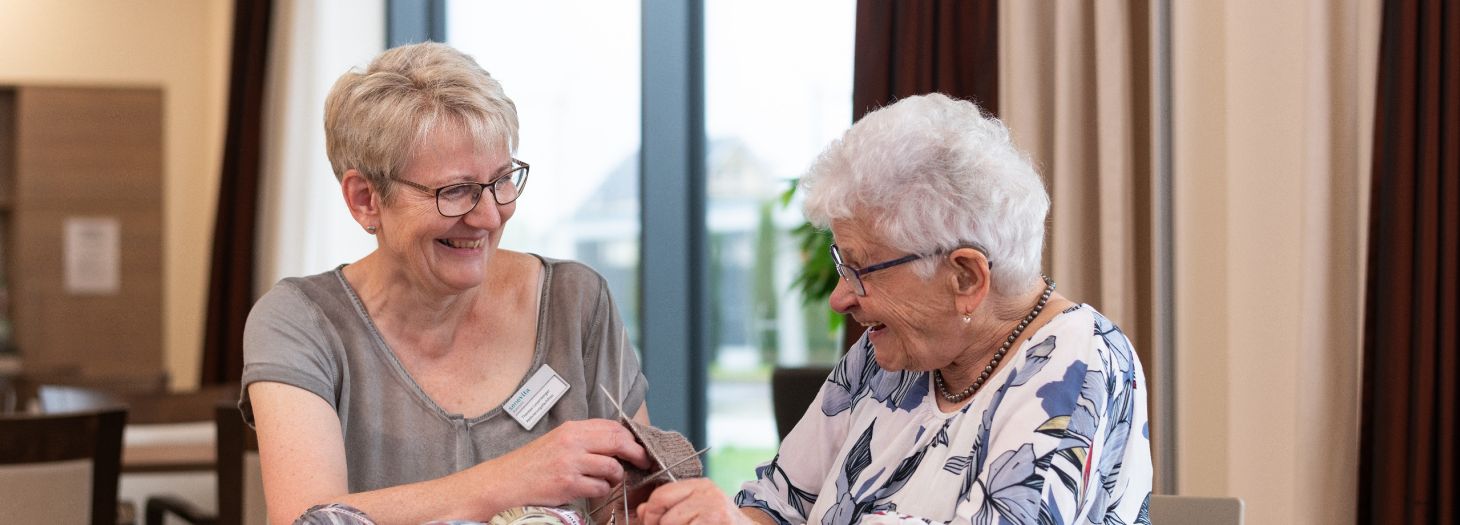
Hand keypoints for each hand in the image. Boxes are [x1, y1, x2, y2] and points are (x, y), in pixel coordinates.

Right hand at [486, 419, 651, 506]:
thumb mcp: (558, 441)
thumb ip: (585, 439)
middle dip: (636, 454)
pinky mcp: (567, 484)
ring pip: (612, 467)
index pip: (613, 427)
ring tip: (610, 480)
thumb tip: (617, 443)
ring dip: (617, 477)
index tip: (638, 448)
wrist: (505, 482)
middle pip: (618, 442)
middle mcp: (572, 442)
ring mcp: (570, 463)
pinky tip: (593, 490)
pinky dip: (602, 490)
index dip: (631, 438)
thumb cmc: (532, 464)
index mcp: (572, 429)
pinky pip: (599, 487)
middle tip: (642, 463)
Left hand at [637, 479, 747, 524]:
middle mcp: (708, 493)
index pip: (661, 495)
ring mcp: (715, 510)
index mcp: (700, 486)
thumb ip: (668, 508)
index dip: (649, 514)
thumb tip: (641, 511)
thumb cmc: (719, 523)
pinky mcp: (717, 521)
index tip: (650, 524)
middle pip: (665, 514)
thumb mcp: (696, 509)